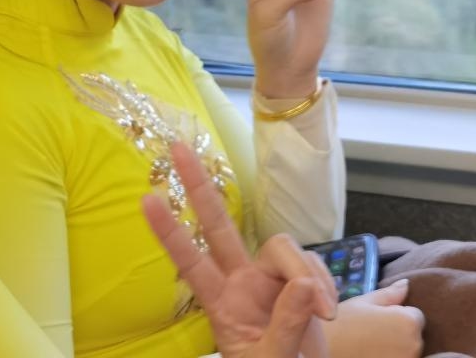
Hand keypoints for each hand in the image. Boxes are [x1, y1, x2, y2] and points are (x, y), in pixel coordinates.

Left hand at [143, 141, 337, 357]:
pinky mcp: (299, 281)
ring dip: (305, 271)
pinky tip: (328, 310)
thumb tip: (303, 284)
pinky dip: (325, 283)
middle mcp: (240, 282)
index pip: (190, 262)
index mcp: (222, 304)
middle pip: (217, 226)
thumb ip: (286, 326)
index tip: (146, 200)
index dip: (170, 233)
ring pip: (282, 246)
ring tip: (324, 312)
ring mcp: (269, 278)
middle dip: (199, 188)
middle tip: (178, 149)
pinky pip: (311, 264)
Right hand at [322, 282, 424, 357]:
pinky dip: (390, 356)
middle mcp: (416, 344)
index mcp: (408, 321)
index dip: (396, 314)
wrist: (323, 353)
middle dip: (399, 331)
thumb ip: (389, 294)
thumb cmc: (341, 325)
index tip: (376, 319)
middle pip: (414, 334)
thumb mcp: (362, 302)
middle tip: (371, 331)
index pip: (415, 315)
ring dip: (396, 347)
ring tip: (370, 344)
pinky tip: (371, 354)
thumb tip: (406, 283)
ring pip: (408, 350)